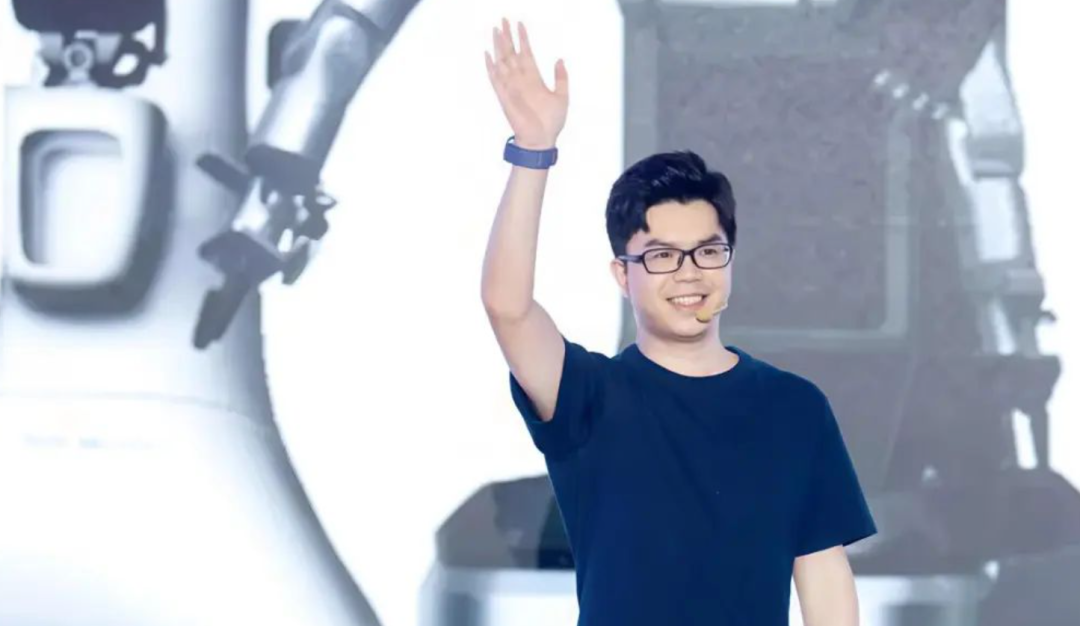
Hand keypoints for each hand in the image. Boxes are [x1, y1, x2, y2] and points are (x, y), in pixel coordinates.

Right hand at [484, 18, 568, 149]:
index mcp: (534, 78)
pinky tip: (487, 54)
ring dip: (499, 45)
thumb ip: (561, 78)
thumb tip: (559, 60)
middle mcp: (521, 79)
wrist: (541, 139)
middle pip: (511, 52)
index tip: (520, 23)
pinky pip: (495, 79)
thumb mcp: (562, 96)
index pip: (526, 52)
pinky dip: (491, 67)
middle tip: (503, 19)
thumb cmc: (552, 122)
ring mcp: (511, 86)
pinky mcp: (504, 96)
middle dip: (507, 36)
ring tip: (496, 29)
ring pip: (503, 61)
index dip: (523, 38)